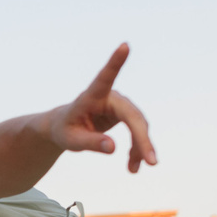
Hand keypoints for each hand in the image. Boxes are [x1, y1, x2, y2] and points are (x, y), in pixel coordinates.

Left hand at [52, 44, 157, 171]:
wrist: (65, 128)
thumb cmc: (64, 130)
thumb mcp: (71, 141)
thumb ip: (90, 143)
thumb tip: (113, 148)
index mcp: (92, 95)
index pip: (105, 77)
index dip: (115, 62)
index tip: (124, 45)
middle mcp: (111, 97)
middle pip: (133, 116)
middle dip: (142, 140)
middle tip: (152, 162)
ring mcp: (121, 105)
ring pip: (139, 126)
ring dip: (141, 148)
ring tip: (135, 170)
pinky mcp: (126, 115)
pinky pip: (138, 132)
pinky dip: (137, 150)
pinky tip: (133, 167)